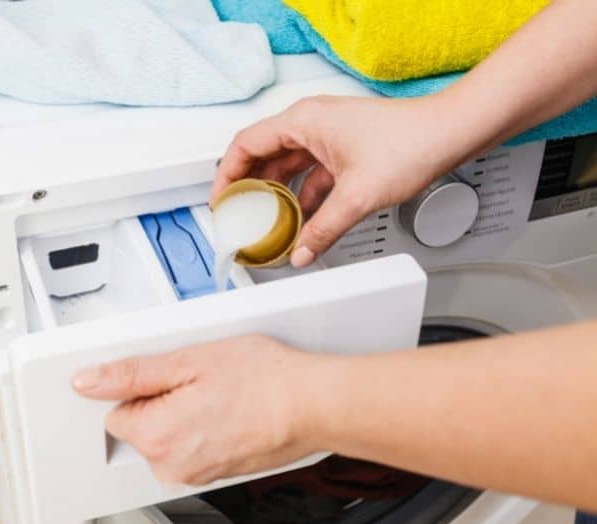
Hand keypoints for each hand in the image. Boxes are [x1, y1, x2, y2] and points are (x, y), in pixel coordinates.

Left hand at [71, 335, 324, 484]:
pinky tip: (229, 409)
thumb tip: (87, 382)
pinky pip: (192, 446)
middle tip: (200, 381)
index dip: (144, 386)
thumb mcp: (187, 361)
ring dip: (185, 414)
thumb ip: (131, 374)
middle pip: (141, 426)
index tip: (172, 376)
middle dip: (162, 401)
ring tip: (220, 394)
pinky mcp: (216, 472)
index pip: (116, 410)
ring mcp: (195, 473)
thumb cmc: (262, 380)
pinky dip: (204, 428)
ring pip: (168, 436)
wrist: (312, 404)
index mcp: (155, 437)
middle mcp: (171, 465)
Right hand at [211, 95, 471, 266]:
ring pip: (288, 167)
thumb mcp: (357, 195)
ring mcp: (328, 137)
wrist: (451, 133)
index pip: (245, 145)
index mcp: (303, 121)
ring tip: (270, 223)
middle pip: (264, 157)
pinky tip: (304, 220)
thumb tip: (301, 253)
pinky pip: (311, 175)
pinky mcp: (344, 150)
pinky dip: (304, 196)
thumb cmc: (411, 142)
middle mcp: (312, 124)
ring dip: (278, 195)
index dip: (227, 175)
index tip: (222, 201)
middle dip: (251, 188)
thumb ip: (323, 229)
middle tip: (241, 216)